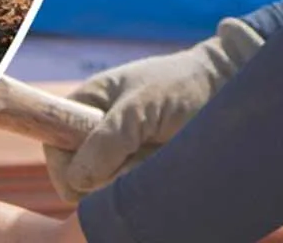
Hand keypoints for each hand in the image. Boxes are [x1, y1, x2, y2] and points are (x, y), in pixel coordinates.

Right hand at [41, 18, 265, 199]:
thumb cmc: (181, 86)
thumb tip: (78, 179)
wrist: (228, 87)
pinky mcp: (145, 175)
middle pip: (81, 177)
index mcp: (85, 106)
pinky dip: (149, 188)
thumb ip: (109, 138)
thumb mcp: (142, 106)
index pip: (54, 147)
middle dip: (108, 177)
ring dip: (134, 180)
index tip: (85, 182)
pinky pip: (135, 196)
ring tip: (159, 155)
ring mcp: (124, 157)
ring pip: (110, 191)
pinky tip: (166, 168)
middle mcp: (100, 134)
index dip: (65, 169)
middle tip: (139, 156)